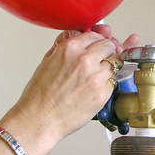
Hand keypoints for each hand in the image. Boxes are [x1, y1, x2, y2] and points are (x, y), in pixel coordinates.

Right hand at [7, 25, 140, 148]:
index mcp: (70, 48)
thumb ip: (65, 45)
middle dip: (107, 51)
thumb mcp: (48, 60)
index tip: (97, 45)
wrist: (40, 119)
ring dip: (108, 68)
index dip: (97, 40)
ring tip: (94, 77)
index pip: (95, 35)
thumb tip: (78, 35)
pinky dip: (107, 83)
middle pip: (109, 46)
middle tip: (102, 58)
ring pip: (114, 64)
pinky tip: (94, 89)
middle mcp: (85, 60)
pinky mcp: (103, 93)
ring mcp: (96, 76)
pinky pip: (113, 82)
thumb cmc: (40, 94)